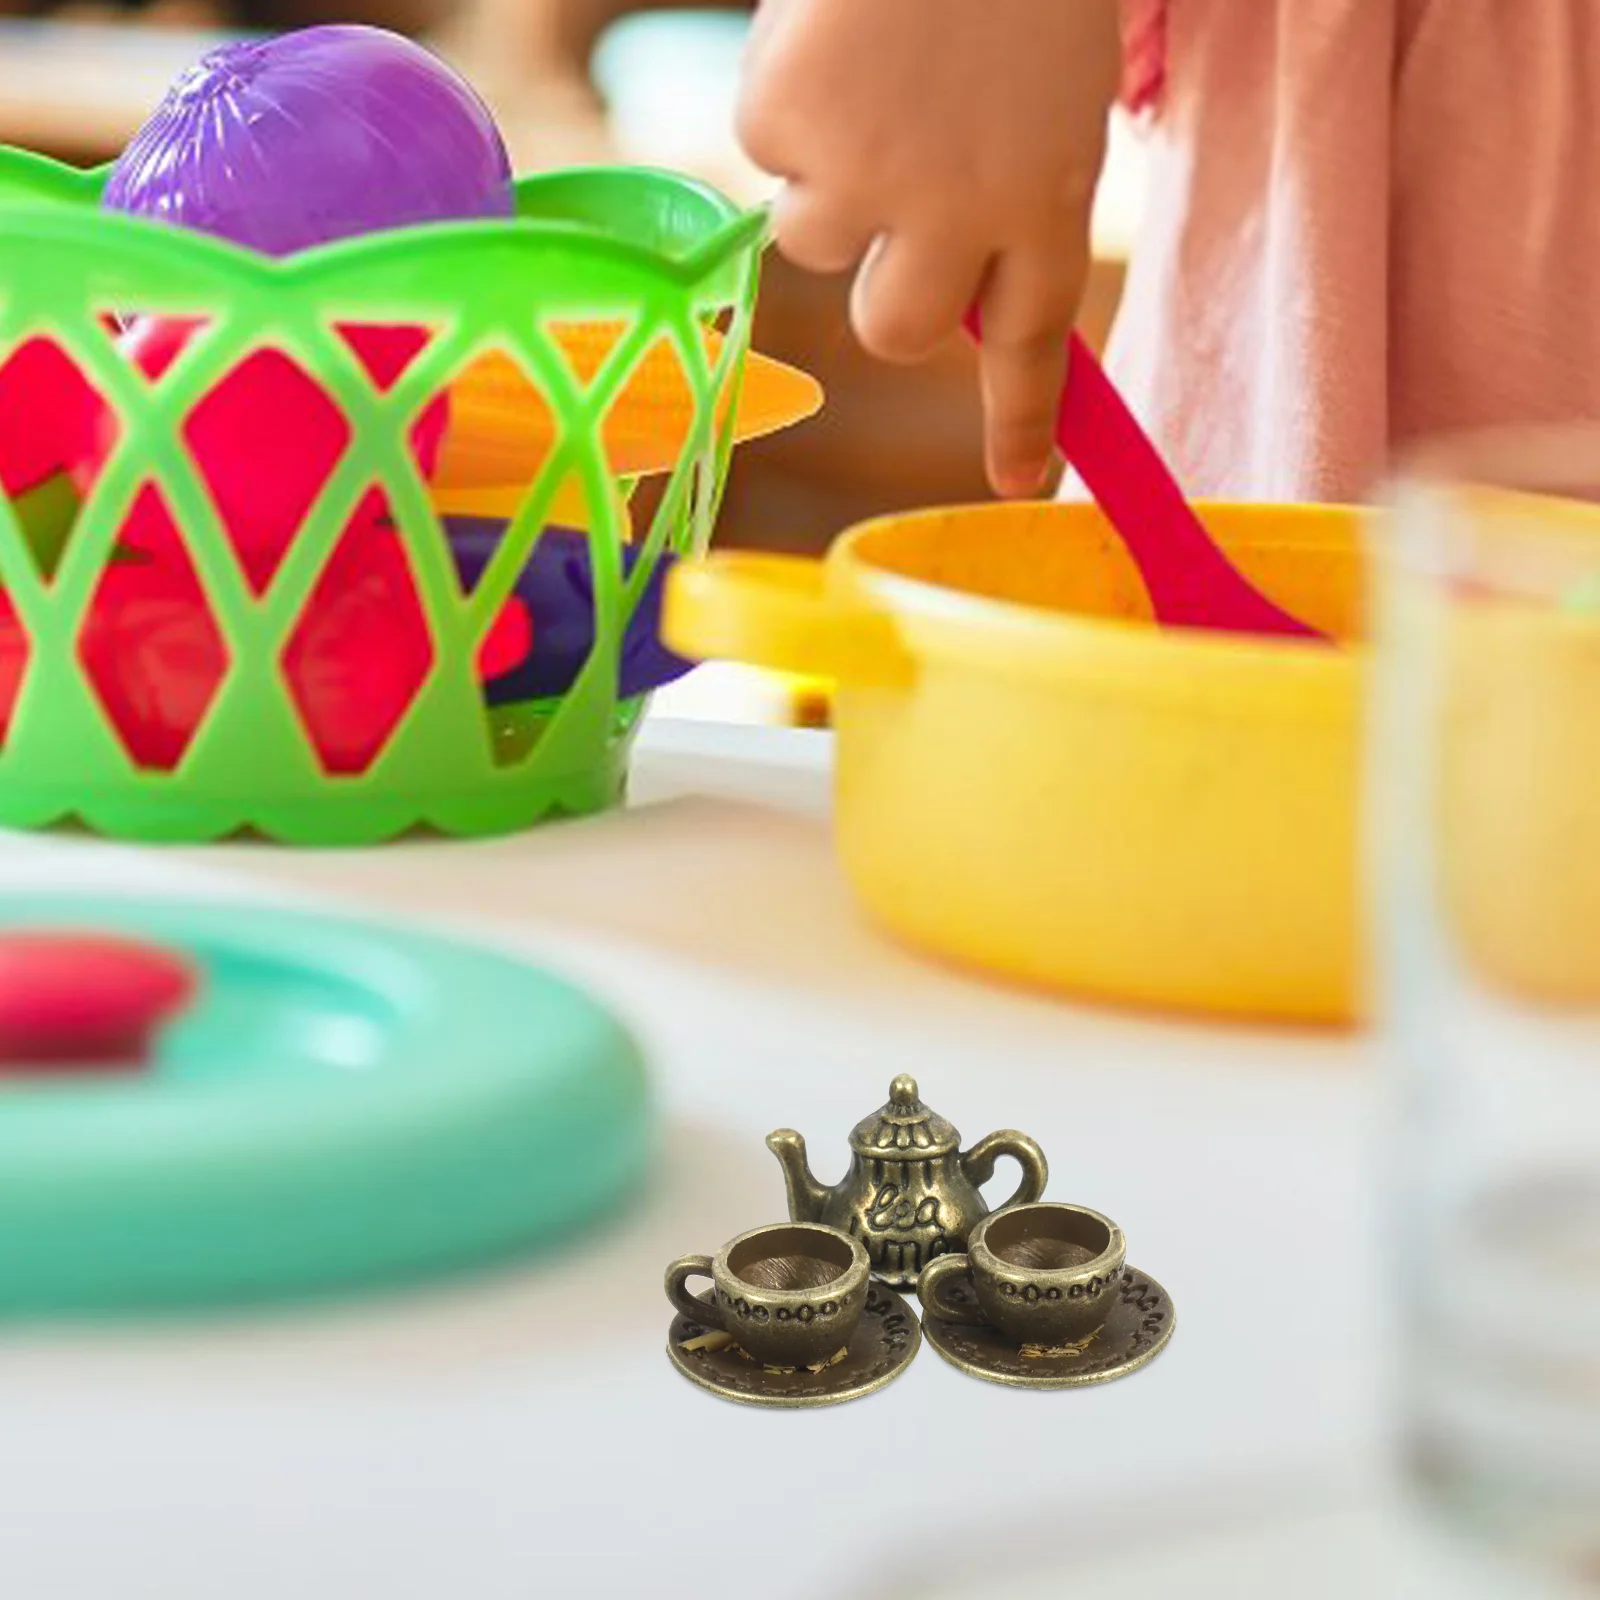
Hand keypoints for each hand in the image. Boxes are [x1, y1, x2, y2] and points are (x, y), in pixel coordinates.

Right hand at [738, 0, 1120, 496]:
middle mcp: (959, 213)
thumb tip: (949, 285)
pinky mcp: (787, 123)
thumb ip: (1012, 195)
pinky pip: (765, 150)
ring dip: (829, 173)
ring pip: (814, 241)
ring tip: (869, 73)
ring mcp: (866, 174)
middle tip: (892, 205)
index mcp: (1048, 196)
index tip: (1014, 482)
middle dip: (887, 284)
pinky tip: (830, 34)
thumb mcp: (1053, 95)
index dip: (1019, 421)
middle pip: (896, 328)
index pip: (1032, 344)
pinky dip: (786, 97)